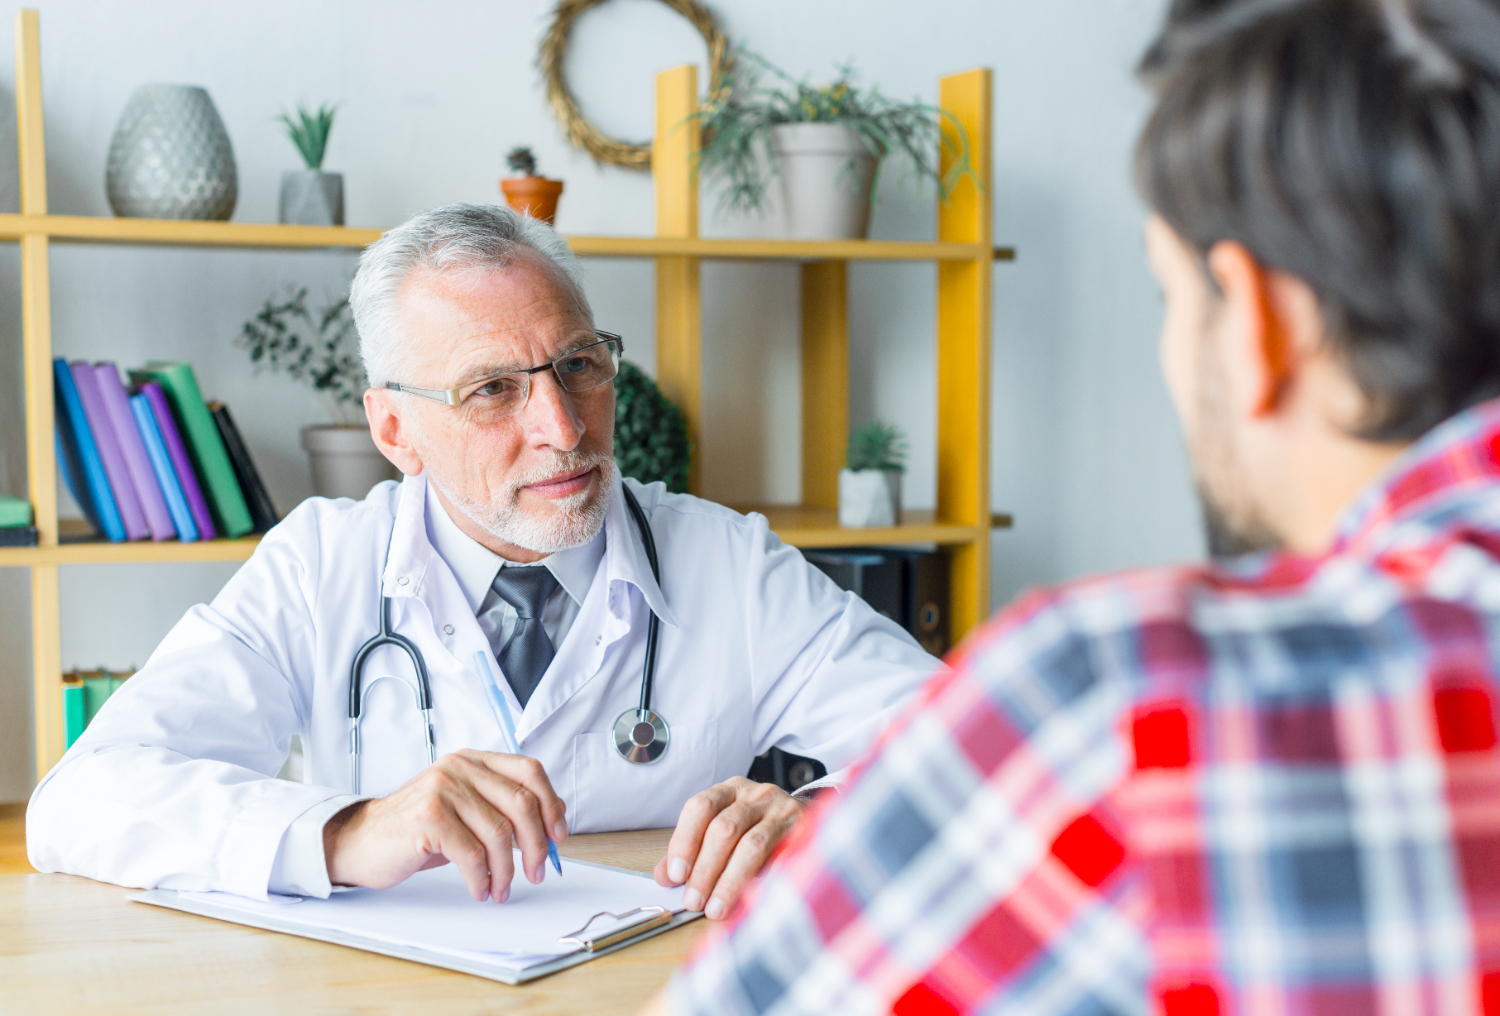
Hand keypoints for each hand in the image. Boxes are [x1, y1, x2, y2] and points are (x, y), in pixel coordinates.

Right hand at [324, 749, 567, 903]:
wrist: (361, 841)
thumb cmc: (417, 830)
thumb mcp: (464, 810)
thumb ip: (502, 807)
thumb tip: (552, 822)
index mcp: (474, 761)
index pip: (530, 771)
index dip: (551, 804)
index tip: (558, 836)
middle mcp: (460, 767)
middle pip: (521, 803)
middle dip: (536, 844)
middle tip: (538, 871)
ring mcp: (443, 789)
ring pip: (499, 833)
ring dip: (507, 870)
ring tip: (501, 889)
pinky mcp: (428, 817)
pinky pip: (472, 854)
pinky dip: (482, 878)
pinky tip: (479, 889)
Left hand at [653, 777, 804, 919]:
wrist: (806, 818)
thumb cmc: (756, 827)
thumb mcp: (721, 829)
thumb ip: (692, 850)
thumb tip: (664, 876)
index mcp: (729, 790)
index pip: (701, 807)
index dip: (685, 841)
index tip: (676, 875)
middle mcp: (756, 795)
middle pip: (724, 828)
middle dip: (705, 869)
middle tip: (693, 901)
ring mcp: (782, 812)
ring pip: (752, 845)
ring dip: (730, 881)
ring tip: (716, 908)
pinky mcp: (805, 833)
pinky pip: (781, 860)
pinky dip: (763, 882)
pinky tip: (750, 901)